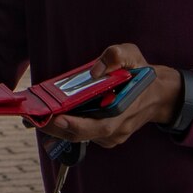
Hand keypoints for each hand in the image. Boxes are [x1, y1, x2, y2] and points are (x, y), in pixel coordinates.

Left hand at [40, 43, 181, 148]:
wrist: (159, 94)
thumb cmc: (142, 74)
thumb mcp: (133, 55)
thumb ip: (116, 56)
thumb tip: (95, 70)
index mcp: (124, 111)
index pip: (99, 126)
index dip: (77, 125)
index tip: (57, 118)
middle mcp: (116, 129)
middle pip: (82, 135)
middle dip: (55, 128)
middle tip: (33, 118)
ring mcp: (110, 136)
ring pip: (78, 137)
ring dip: (56, 128)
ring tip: (35, 117)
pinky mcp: (104, 137)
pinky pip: (81, 135)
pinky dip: (64, 127)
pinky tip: (51, 116)